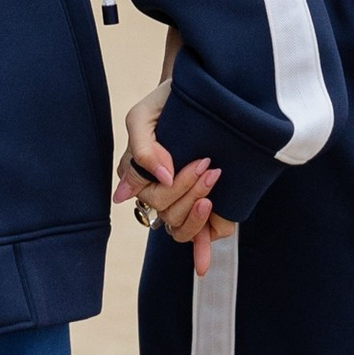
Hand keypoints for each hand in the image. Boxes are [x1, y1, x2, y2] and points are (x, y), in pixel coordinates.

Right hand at [116, 90, 233, 277]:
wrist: (204, 89)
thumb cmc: (168, 101)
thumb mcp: (145, 115)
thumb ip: (142, 148)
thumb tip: (149, 184)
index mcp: (139, 174)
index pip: (149, 197)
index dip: (177, 186)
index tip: (200, 161)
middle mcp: (157, 191)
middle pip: (166, 211)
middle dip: (190, 190)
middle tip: (209, 164)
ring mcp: (180, 200)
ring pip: (178, 228)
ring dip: (197, 213)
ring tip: (214, 181)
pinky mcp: (203, 206)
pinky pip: (196, 237)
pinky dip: (198, 251)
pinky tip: (202, 266)